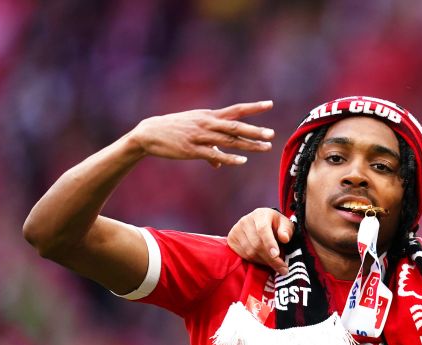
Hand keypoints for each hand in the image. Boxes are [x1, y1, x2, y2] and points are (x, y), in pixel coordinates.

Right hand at [128, 101, 274, 167]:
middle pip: (236, 126)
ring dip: (248, 144)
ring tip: (266, 148)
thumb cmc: (174, 131)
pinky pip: (214, 153)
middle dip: (255, 130)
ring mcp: (200, 136)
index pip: (236, 110)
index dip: (253, 108)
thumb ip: (211, 147)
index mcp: (209, 116)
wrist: (150, 133)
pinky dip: (228, 157)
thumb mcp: (194, 132)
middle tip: (272, 134)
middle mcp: (207, 123)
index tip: (270, 104)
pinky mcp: (192, 150)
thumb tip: (219, 162)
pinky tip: (242, 161)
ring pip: (229, 140)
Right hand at [227, 208, 294, 274]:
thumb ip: (286, 230)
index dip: (269, 243)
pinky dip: (256, 261)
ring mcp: (237, 230)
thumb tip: (285, 238)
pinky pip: (244, 255)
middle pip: (256, 244)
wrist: (261, 223)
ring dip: (264, 261)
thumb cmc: (276, 225)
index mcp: (260, 214)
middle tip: (283, 269)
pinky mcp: (232, 239)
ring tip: (276, 264)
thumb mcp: (285, 224)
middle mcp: (246, 221)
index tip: (276, 255)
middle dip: (271, 259)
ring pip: (250, 252)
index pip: (263, 229)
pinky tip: (264, 260)